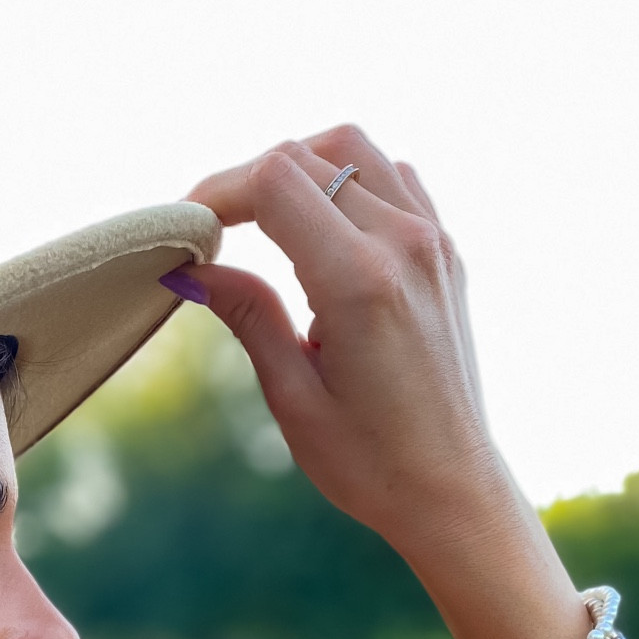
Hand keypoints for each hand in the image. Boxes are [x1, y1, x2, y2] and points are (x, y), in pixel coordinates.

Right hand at [177, 127, 506, 564]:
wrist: (450, 489)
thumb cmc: (368, 462)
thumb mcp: (292, 394)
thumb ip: (247, 314)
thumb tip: (191, 268)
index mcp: (360, 281)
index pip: (275, 182)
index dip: (218, 192)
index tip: (188, 229)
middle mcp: (404, 245)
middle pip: (307, 156)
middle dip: (248, 182)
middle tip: (213, 231)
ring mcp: (433, 241)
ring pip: (353, 149)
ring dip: (299, 169)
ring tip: (263, 221)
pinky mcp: (445, 252)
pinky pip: (392, 178)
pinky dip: (346, 183)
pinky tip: (320, 230)